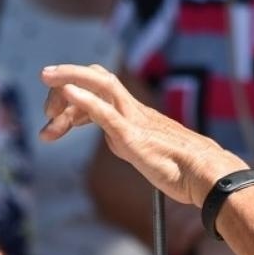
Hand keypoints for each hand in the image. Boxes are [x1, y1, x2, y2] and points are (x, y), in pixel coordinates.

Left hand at [40, 64, 244, 207]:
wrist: (207, 177)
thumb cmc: (183, 169)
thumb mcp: (145, 151)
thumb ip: (126, 141)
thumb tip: (113, 140)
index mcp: (135, 113)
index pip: (99, 88)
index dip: (72, 97)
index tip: (53, 121)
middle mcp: (134, 110)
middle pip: (96, 78)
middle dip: (64, 83)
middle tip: (46, 114)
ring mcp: (135, 121)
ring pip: (100, 85)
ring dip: (68, 80)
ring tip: (46, 86)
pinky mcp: (136, 137)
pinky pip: (107, 113)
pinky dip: (85, 100)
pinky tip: (67, 92)